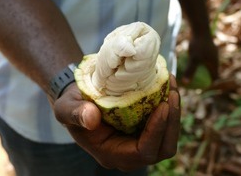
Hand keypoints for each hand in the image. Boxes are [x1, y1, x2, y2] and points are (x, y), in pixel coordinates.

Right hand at [53, 74, 180, 170]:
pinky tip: (167, 86)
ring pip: (167, 137)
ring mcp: (138, 141)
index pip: (142, 152)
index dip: (156, 132)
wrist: (78, 101)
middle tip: (171, 94)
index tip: (162, 106)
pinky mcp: (143, 129)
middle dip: (171, 122)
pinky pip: (164, 124)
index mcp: (110, 153)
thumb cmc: (72, 105)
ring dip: (174, 113)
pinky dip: (169, 107)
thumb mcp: (66, 108)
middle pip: (162, 148)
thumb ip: (75, 114)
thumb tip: (92, 118)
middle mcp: (128, 153)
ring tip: (172, 86)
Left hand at [182, 36, 218, 84]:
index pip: (214, 77)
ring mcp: (210, 52)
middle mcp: (214, 58)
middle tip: (193, 84)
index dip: (208, 84)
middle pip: (210, 71)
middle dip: (203, 78)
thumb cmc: (197, 44)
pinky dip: (195, 62)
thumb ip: (190, 71)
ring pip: (205, 64)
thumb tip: (185, 83)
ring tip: (189, 75)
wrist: (199, 28)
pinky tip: (185, 64)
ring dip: (199, 70)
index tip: (200, 88)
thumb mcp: (193, 59)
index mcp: (215, 63)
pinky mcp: (204, 48)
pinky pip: (200, 58)